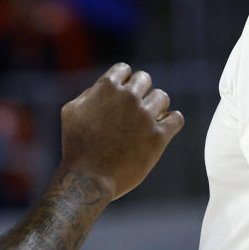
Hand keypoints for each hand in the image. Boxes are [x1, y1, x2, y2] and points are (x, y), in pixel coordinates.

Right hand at [60, 63, 183, 200]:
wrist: (88, 179)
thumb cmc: (76, 147)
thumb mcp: (71, 112)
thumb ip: (89, 94)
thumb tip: (103, 88)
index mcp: (107, 88)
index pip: (124, 70)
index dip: (123, 81)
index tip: (122, 96)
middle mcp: (128, 97)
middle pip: (145, 79)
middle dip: (140, 92)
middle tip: (134, 109)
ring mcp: (145, 116)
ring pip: (162, 97)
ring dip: (156, 106)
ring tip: (148, 120)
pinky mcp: (158, 136)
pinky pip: (177, 118)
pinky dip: (172, 121)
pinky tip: (164, 128)